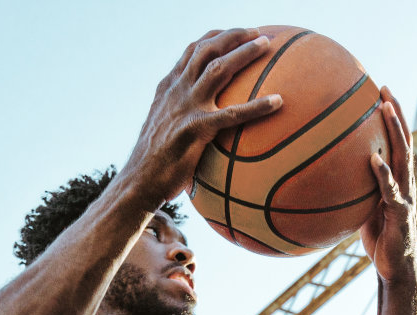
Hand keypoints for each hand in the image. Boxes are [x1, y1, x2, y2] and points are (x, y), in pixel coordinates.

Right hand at [122, 29, 283, 205]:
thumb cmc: (155, 164)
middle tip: (257, 31)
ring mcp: (186, 107)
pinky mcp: (196, 129)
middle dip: (232, 35)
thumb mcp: (164, 131)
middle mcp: (177, 91)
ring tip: (267, 45)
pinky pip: (232, 114)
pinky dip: (257, 106)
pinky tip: (279, 102)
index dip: (213, 37)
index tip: (232, 32)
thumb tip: (201, 126)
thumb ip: (180, 119)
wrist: (138, 181)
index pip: (191, 52)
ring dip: (244, 53)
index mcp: (169, 89)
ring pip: (218, 69)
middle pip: (206, 50)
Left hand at [360, 88, 416, 285]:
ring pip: (402, 157)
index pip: (396, 142)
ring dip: (395, 131)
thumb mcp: (362, 208)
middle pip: (403, 141)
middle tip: (385, 88)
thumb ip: (352, 189)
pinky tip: (373, 159)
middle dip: (396, 113)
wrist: (395, 268)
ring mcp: (405, 196)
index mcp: (398, 180)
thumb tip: (323, 175)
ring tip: (384, 109)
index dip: (391, 118)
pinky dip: (382, 173)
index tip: (380, 92)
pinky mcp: (400, 214)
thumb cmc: (378, 239)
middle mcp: (405, 183)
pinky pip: (390, 190)